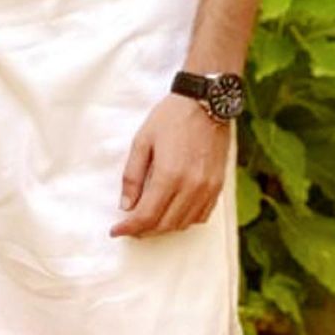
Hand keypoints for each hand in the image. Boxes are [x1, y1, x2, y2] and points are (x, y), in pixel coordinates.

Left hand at [110, 93, 228, 238]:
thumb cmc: (170, 118)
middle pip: (164, 224)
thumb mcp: (142, 141)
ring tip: (147, 222)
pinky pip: (201, 216)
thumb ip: (132, 176)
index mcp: (169, 175)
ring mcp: (207, 189)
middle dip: (143, 231)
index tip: (116, 231)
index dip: (129, 227)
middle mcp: (191, 187)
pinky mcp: (218, 186)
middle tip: (129, 227)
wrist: (205, 103)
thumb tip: (125, 205)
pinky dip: (183, 221)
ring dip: (163, 228)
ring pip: (183, 224)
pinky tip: (171, 213)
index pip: (146, 215)